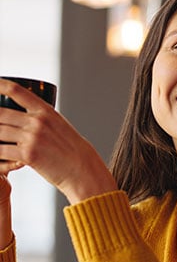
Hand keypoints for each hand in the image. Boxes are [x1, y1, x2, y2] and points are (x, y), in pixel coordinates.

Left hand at [0, 80, 117, 202]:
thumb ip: (41, 119)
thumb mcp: (59, 126)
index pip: (16, 91)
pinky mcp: (28, 155)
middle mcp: (38, 121)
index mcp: (46, 111)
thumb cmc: (72, 151)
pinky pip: (2, 151)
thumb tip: (23, 116)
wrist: (83, 170)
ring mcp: (32, 138)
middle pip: (1, 113)